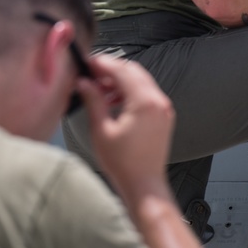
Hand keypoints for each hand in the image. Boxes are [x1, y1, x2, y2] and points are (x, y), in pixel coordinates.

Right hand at [77, 54, 174, 196]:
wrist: (144, 184)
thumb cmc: (123, 163)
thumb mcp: (101, 130)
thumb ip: (94, 101)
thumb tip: (84, 83)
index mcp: (144, 102)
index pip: (122, 70)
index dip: (103, 63)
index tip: (88, 63)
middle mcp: (158, 101)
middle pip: (134, 72)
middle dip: (112, 70)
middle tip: (91, 74)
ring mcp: (164, 108)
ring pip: (142, 81)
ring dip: (121, 81)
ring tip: (100, 91)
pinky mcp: (163, 116)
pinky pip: (148, 94)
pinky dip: (131, 92)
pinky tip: (114, 101)